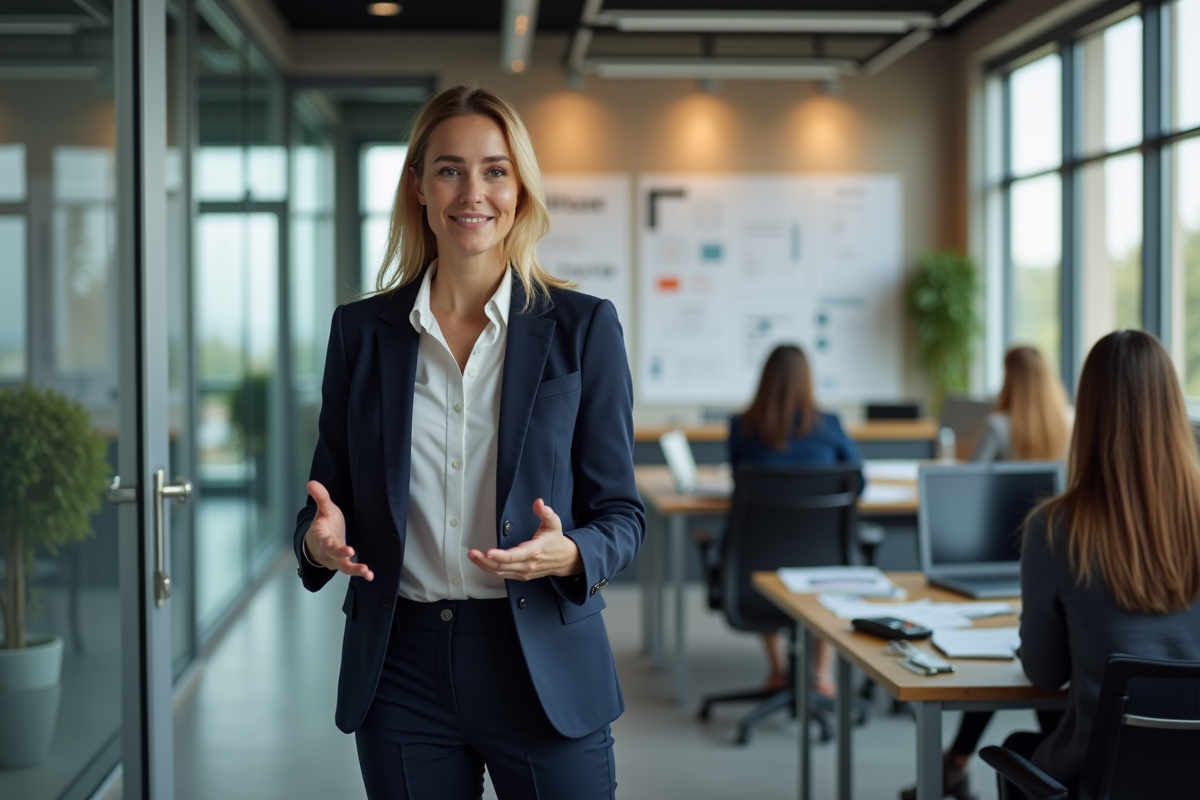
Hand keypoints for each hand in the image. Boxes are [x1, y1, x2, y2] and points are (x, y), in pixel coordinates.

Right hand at [304, 480, 372, 580]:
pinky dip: (359, 573)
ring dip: (354, 569)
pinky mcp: (342, 564)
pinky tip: (370, 575)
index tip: (344, 547)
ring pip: (343, 566)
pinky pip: (349, 569)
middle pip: (333, 553)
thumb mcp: (324, 510)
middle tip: (350, 552)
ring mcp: (334, 559)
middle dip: (341, 554)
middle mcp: (327, 550)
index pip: (325, 540)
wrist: (318, 542)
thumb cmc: (324, 524)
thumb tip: (311, 482)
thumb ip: (321, 497)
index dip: (332, 543)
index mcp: (322, 536)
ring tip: (367, 572)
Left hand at [468, 499, 582, 580]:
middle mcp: (527, 564)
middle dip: (485, 560)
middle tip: (472, 553)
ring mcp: (524, 572)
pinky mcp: (521, 576)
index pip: (513, 556)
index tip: (488, 552)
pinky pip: (503, 575)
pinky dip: (491, 570)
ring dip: (484, 566)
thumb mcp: (554, 523)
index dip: (499, 555)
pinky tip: (482, 564)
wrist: (564, 559)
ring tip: (473, 557)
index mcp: (534, 551)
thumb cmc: (556, 541)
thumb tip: (538, 503)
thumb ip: (546, 512)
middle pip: (502, 566)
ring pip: (500, 573)